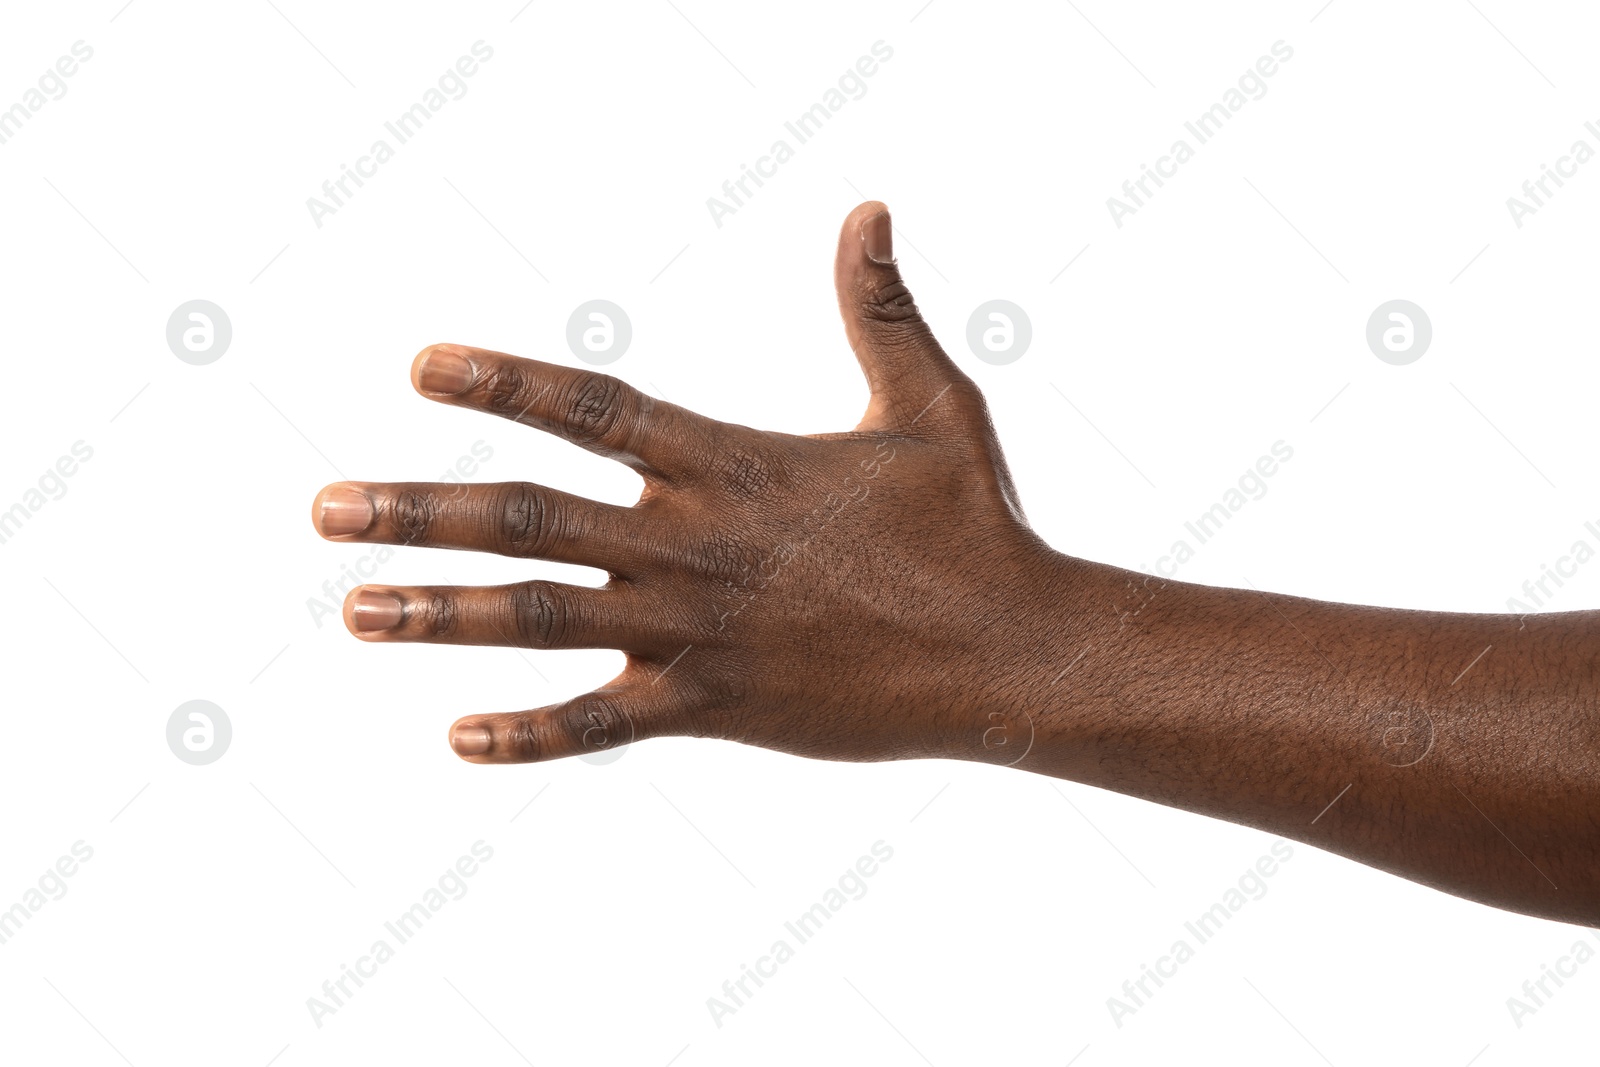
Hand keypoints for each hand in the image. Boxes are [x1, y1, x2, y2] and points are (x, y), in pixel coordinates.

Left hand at [311, 201, 1079, 764]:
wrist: (1010, 649)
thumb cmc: (973, 522)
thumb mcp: (930, 400)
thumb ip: (879, 308)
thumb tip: (869, 209)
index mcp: (731, 462)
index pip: (593, 410)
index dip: (504, 382)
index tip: (420, 368)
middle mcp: (693, 544)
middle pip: (527, 517)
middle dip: (416, 510)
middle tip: (322, 511)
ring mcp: (695, 632)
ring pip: (540, 620)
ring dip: (437, 614)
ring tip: (350, 609)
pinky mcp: (715, 708)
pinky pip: (602, 725)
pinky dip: (530, 734)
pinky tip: (458, 737)